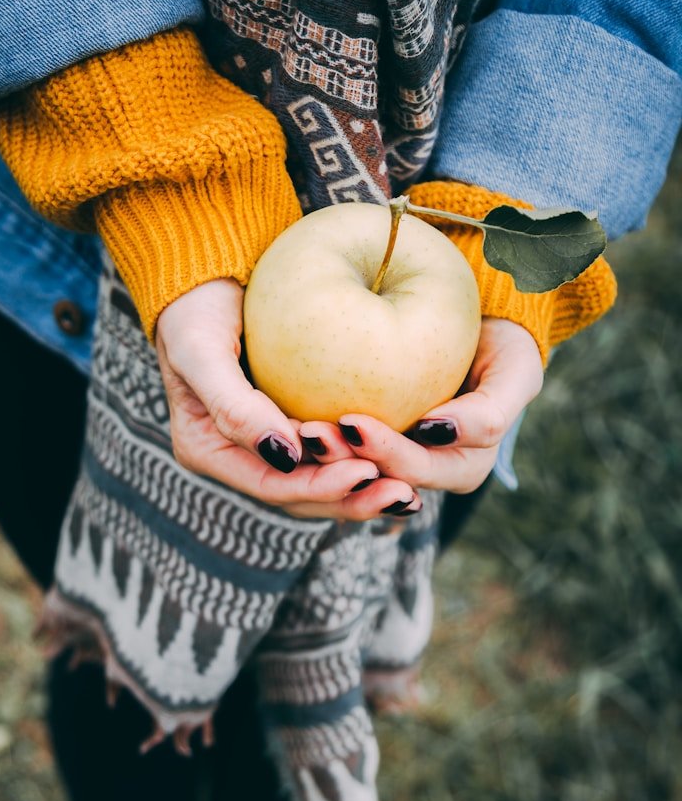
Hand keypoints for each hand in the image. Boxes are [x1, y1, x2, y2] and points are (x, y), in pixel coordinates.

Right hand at [155, 279, 413, 518]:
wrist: (205, 272)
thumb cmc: (195, 306)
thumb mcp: (202, 350)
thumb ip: (233, 407)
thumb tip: (285, 456)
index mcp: (209, 451)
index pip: (272, 486)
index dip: (320, 488)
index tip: (366, 471)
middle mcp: (241, 456)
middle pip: (301, 496)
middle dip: (351, 500)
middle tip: (404, 493)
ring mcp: (269, 442)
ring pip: (321, 482)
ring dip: (364, 490)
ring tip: (409, 491)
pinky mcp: (295, 422)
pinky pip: (333, 451)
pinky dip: (365, 458)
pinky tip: (402, 459)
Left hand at [299, 318, 543, 496]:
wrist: (480, 322)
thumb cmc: (504, 345)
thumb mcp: (516, 372)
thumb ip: (492, 409)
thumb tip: (436, 433)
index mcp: (458, 468)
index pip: (414, 470)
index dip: (386, 453)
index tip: (355, 424)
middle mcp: (422, 473)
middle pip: (375, 478)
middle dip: (342, 462)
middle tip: (311, 432)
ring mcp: (391, 460)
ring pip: (349, 473)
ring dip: (320, 458)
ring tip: (294, 429)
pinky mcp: (364, 443)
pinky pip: (334, 451)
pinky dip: (310, 442)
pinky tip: (284, 419)